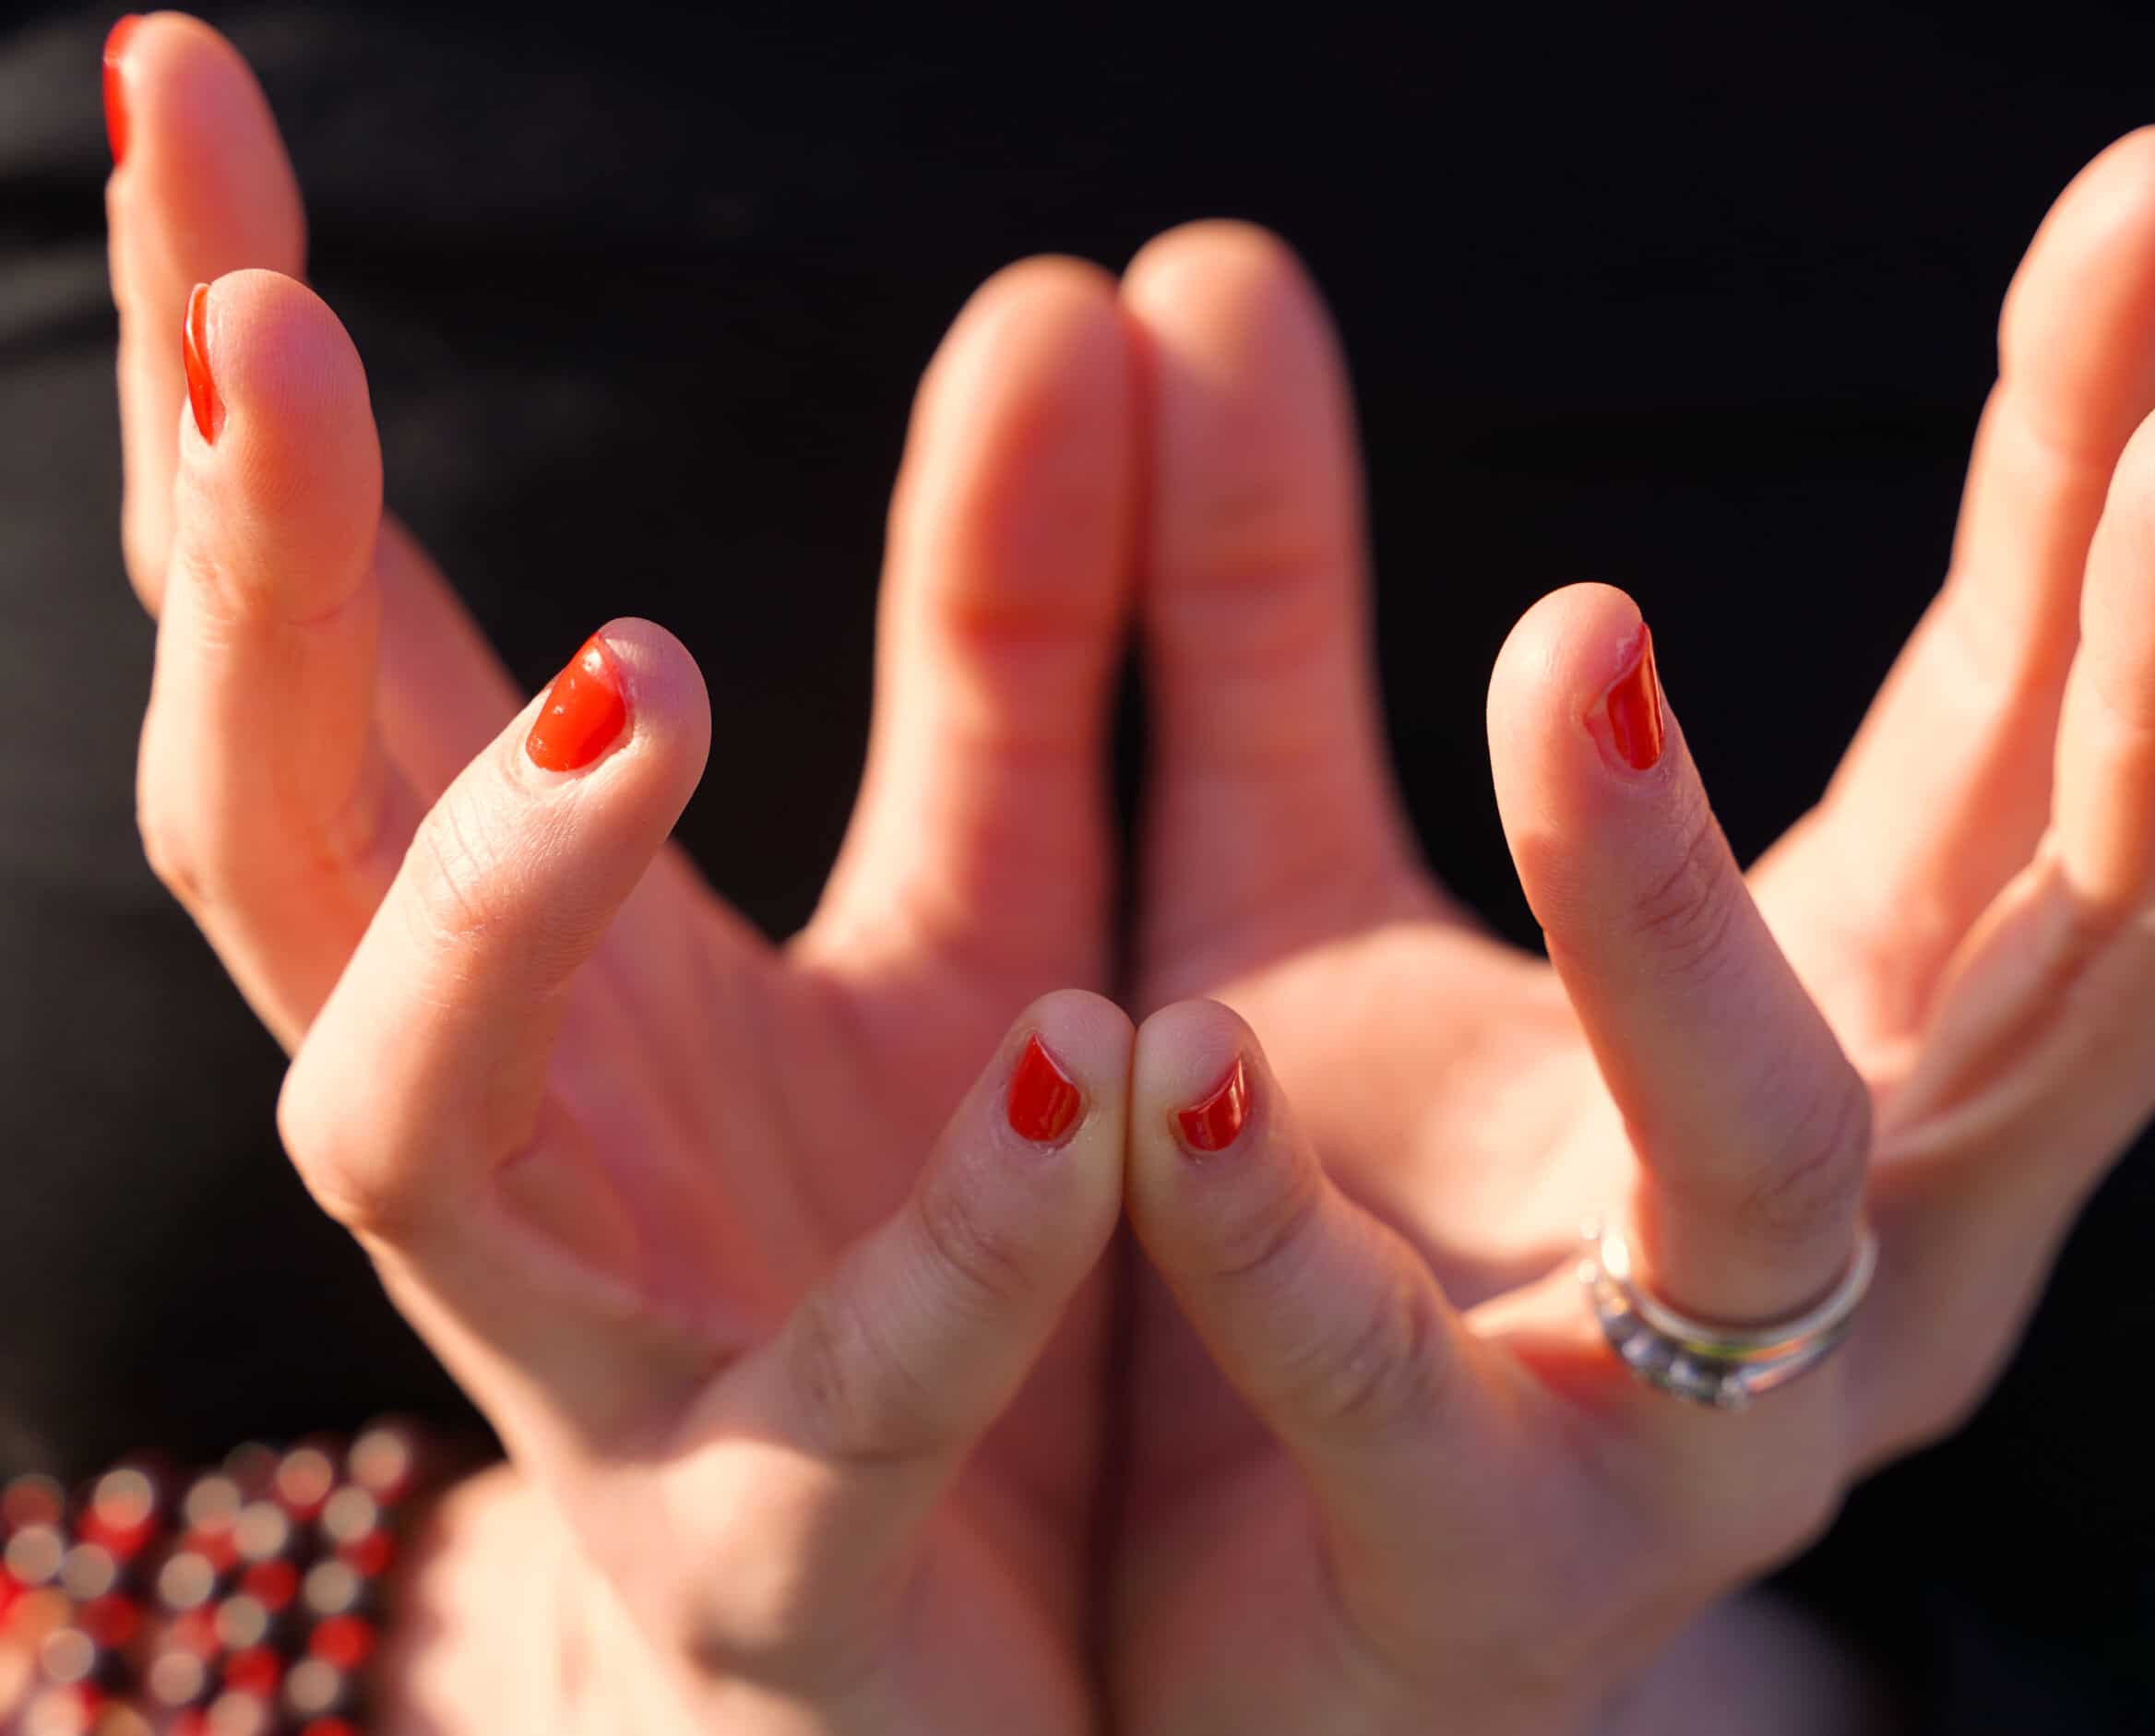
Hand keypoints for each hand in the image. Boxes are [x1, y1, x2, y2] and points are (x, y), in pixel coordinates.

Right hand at [106, 17, 1146, 1731]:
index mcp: (550, 973)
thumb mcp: (996, 897)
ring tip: (641, 668)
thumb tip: (1057, 291)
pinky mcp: (782, 1572)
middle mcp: (515, 1144)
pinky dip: (944, 1250)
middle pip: (271, 842)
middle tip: (269, 323)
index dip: (251, 398)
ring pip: (406, 1124)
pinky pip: (833, 1410)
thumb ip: (1021, 635)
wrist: (958, 1670)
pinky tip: (1062, 1059)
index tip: (176, 87)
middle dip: (242, 586)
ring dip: (482, 892)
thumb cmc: (924, 1271)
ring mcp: (608, 1370)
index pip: (341, 642)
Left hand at [1107, 132, 2154, 1730]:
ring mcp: (1692, 1428)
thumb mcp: (1268, 880)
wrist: (1196, 1640)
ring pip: (1774, 1157)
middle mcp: (1841, 1234)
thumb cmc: (1288, 1241)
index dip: (2102, 474)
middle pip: (2062, 934)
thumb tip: (1197, 266)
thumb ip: (1250, 605)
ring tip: (1565, 638)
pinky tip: (1163, 1061)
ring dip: (1678, 908)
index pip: (2008, 726)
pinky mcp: (1473, 1579)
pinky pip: (1394, 1395)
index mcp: (1833, 1039)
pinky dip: (1282, 1229)